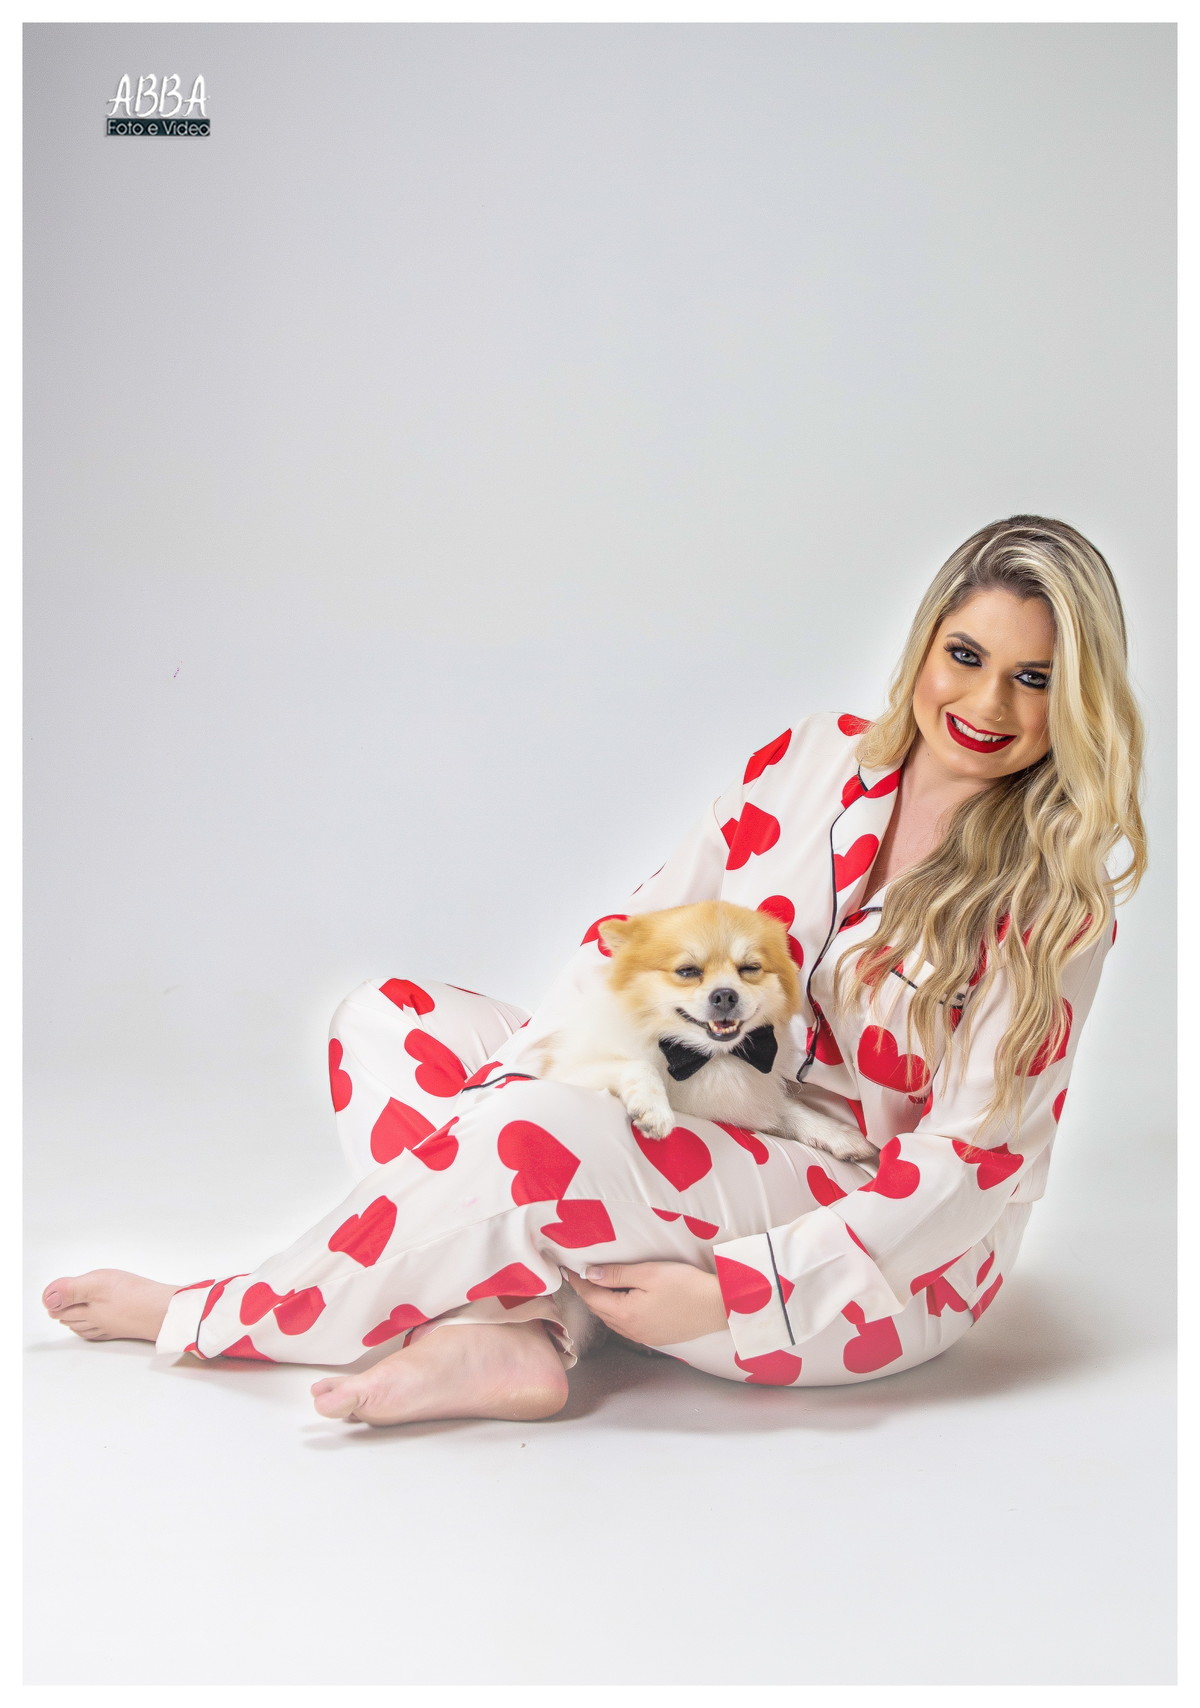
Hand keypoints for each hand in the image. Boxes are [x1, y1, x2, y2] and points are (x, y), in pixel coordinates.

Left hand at [563, 1261, 727, 1346]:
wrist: (718, 1307)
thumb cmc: (686, 1286)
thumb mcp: (649, 1273)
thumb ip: (617, 1275)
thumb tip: (590, 1275)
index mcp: (625, 1314)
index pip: (592, 1296)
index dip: (578, 1282)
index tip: (568, 1270)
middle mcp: (631, 1330)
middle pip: (600, 1310)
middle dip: (588, 1293)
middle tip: (579, 1275)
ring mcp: (644, 1336)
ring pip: (613, 1320)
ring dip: (602, 1304)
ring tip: (597, 1286)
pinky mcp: (656, 1337)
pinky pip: (627, 1326)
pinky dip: (617, 1313)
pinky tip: (621, 1302)